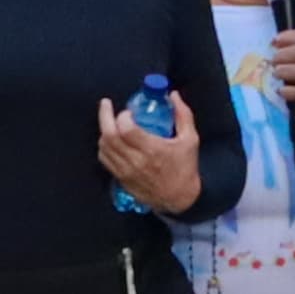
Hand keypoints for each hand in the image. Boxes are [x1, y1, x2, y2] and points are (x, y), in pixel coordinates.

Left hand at [97, 93, 201, 212]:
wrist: (180, 198)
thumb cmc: (185, 168)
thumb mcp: (190, 139)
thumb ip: (182, 115)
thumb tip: (174, 95)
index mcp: (153, 150)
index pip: (126, 129)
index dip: (123, 116)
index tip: (129, 112)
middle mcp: (136, 161)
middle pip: (109, 136)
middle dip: (104, 116)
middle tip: (106, 105)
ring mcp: (126, 171)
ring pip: (104, 147)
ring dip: (104, 131)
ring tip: (110, 122)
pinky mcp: (121, 178)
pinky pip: (105, 159)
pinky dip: (104, 146)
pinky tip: (110, 139)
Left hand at [262, 28, 294, 142]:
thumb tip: (281, 52)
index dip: (286, 36)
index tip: (274, 41)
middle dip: (279, 55)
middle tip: (273, 62)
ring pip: (292, 70)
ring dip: (279, 72)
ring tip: (277, 76)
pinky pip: (292, 91)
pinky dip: (284, 91)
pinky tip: (283, 92)